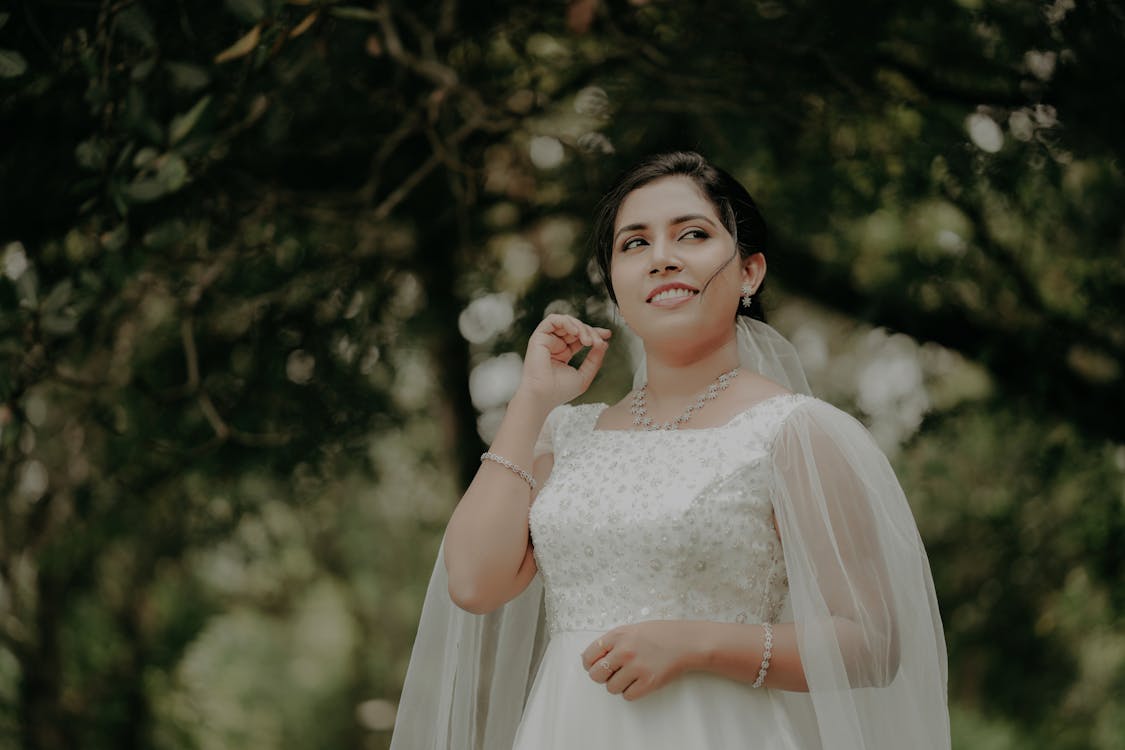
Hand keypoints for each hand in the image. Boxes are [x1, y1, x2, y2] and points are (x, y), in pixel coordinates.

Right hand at [519, 314, 610, 406]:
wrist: (542, 397)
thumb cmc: (559, 392)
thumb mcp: (584, 375)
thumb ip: (594, 360)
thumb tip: (604, 343)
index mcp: (563, 354)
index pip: (580, 337)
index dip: (594, 333)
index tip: (607, 335)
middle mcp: (555, 345)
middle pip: (576, 327)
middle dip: (590, 331)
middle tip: (598, 342)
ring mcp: (546, 341)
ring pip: (566, 321)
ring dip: (580, 327)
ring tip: (587, 341)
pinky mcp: (539, 338)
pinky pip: (552, 320)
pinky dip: (566, 322)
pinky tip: (575, 331)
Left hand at [581, 621, 696, 700]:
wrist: (685, 642)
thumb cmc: (659, 634)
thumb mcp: (631, 630)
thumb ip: (612, 642)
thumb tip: (591, 658)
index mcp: (617, 636)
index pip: (589, 656)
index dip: (590, 664)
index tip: (594, 666)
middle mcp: (624, 651)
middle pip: (596, 675)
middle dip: (602, 676)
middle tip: (613, 673)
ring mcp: (636, 668)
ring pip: (611, 688)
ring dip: (618, 684)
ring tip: (630, 675)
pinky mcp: (648, 682)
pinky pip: (627, 696)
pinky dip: (631, 692)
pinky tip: (639, 681)